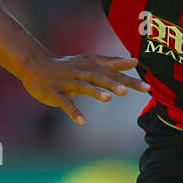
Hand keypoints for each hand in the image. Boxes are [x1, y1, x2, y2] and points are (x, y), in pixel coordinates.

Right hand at [18, 53, 149, 125]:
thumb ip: (113, 62)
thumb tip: (136, 61)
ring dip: (94, 92)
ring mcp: (67, 82)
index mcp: (91, 66)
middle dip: (113, 83)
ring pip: (83, 86)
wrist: (34, 65)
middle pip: (99, 78)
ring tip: (108, 98)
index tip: (147, 88)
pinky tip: (82, 121)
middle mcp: (81, 72)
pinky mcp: (55, 93)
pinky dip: (73, 111)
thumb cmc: (66, 65)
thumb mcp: (90, 61)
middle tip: (126, 91)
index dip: (129, 80)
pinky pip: (65, 103)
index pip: (113, 74)